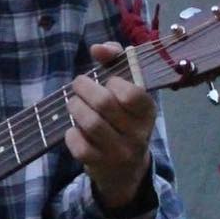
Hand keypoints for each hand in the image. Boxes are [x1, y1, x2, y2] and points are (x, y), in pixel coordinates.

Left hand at [66, 42, 156, 211]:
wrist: (126, 169)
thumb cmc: (124, 117)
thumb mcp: (127, 89)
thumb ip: (115, 60)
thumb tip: (97, 49)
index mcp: (148, 112)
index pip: (133, 93)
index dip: (114, 82)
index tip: (108, 81)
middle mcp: (138, 133)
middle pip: (104, 104)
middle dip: (84, 88)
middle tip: (78, 84)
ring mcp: (120, 152)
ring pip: (91, 124)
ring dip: (75, 107)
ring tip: (74, 103)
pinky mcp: (101, 165)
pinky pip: (80, 145)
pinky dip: (71, 133)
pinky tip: (74, 129)